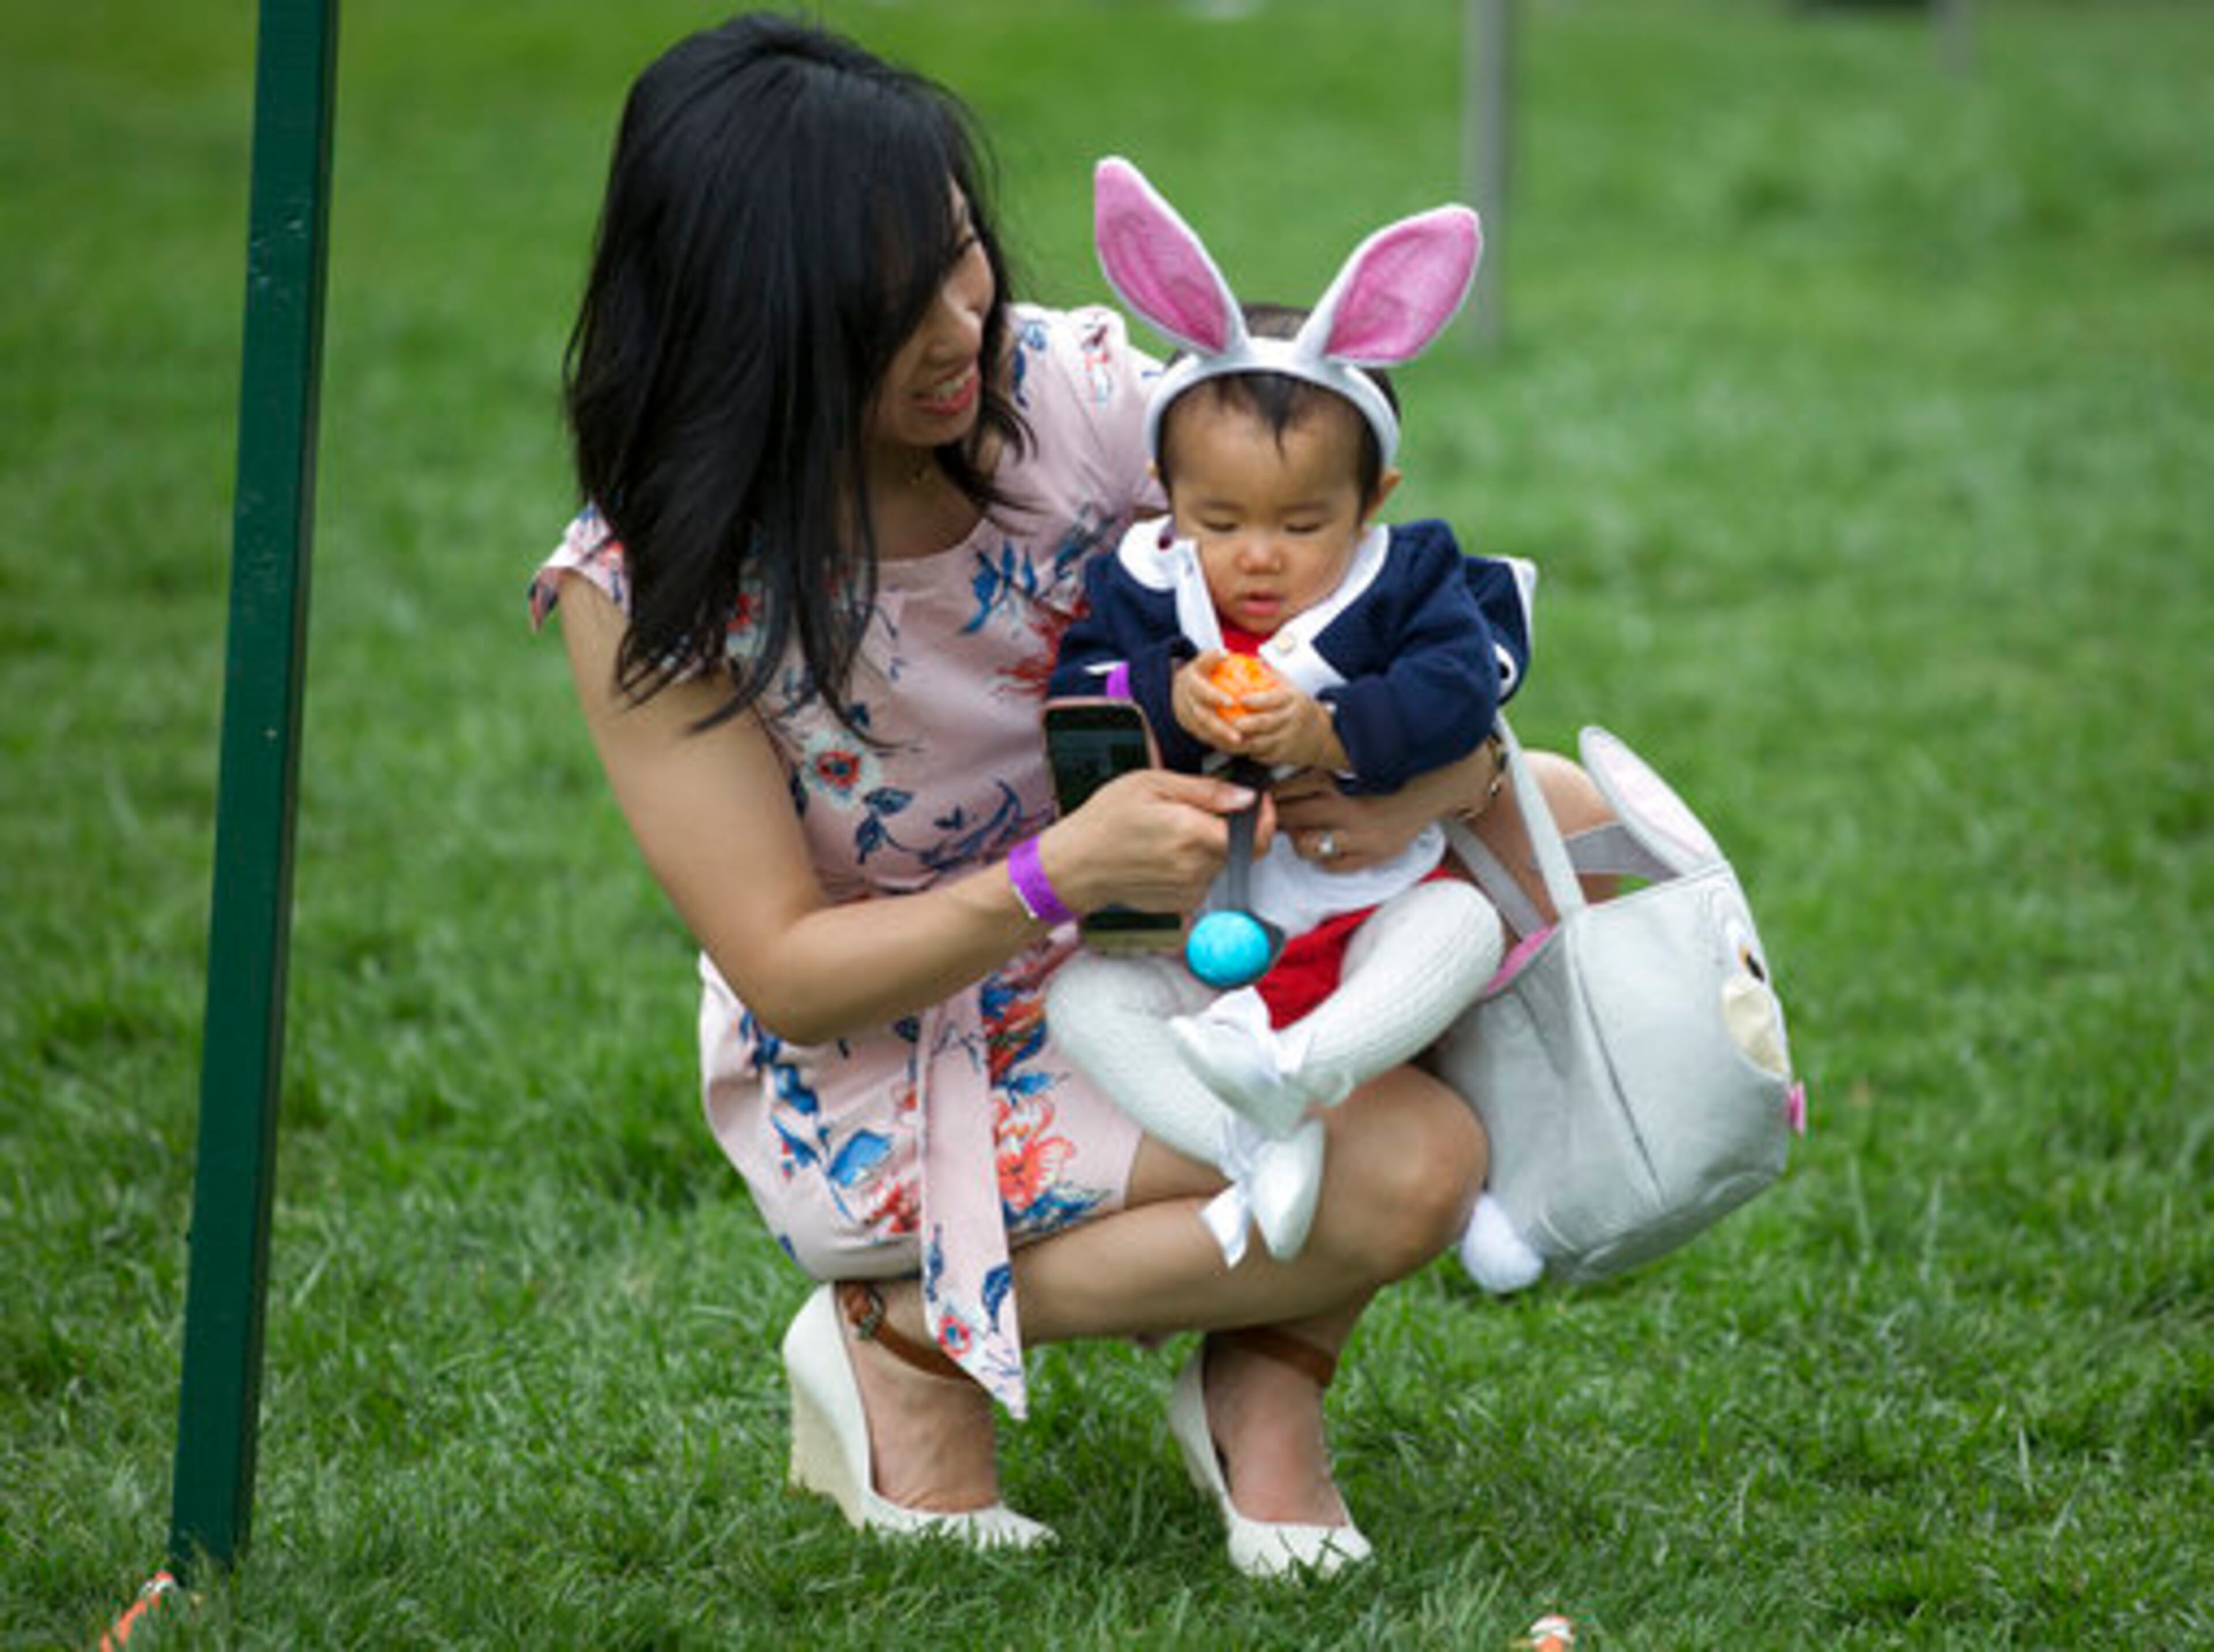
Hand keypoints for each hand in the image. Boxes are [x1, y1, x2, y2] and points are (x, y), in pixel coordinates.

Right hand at [1043, 766, 1265, 913]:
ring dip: (1210, 845)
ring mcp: (1190, 889)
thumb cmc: (1107, 819)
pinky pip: (1205, 879)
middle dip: (1230, 827)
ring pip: (1222, 862)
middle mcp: (1197, 867)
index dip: (1263, 817)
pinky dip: (1195, 864)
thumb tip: (1246, 797)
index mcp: (1193, 833)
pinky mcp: (1182, 903)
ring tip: (1173, 831)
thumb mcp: (1153, 785)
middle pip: (1240, 848)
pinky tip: (1166, 852)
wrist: (1076, 865)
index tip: (1255, 802)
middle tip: (1198, 810)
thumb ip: (1206, 792)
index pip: (1256, 835)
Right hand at [1171, 651, 1246, 753]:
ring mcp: (1186, 715)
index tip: (1231, 702)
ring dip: (1221, 739)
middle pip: (1202, 716)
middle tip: (1238, 736)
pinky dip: (1218, 743)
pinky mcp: (1189, 727)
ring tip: (1240, 744)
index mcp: (1189, 682)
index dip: (1214, 696)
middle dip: (1220, 727)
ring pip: (1202, 731)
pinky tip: (1235, 748)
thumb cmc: (1200, 672)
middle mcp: (1185, 700)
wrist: (1177, 687)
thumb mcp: (1202, 660)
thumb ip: (1212, 657)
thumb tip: (1225, 654)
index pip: (1201, 690)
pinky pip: (1204, 737)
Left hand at [1173, 650, 1346, 771]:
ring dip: (1240, 741)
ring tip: (1224, 736)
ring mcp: (1287, 739)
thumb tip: (1247, 658)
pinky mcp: (1282, 756)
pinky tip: (1232, 747)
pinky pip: (1262, 756)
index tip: (1240, 699)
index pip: (1274, 699)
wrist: (1320, 735)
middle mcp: (1291, 719)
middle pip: (1266, 723)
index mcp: (1292, 700)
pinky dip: (1246, 752)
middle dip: (1245, 723)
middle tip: (1228, 721)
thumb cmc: (1298, 707)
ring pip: (1261, 743)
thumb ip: (1270, 674)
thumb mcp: (1290, 687)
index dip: (1256, 700)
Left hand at [1269, 741, 1500, 873]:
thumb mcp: (1347, 766)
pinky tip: (1329, 846)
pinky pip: (1331, 865)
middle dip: (1276, 818)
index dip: (1270, 796)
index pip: (1286, 789)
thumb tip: (1277, 780)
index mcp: (1336, 780)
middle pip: (1289, 817)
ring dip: (1298, 840)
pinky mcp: (1372, 854)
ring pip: (1305, 845)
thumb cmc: (1384, 776)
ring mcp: (1358, 835)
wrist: (1429, 788)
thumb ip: (1316, 772)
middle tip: (1272, 818)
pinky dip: (1324, 858)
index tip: (1263, 798)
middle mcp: (1345, 807)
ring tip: (1302, 833)